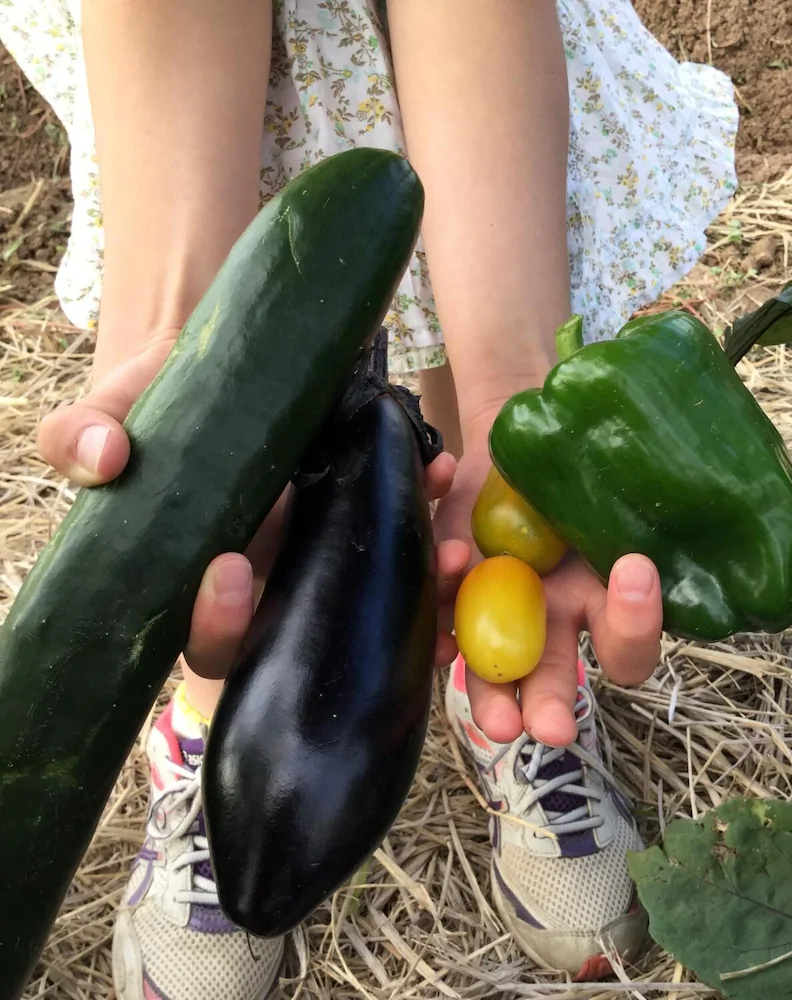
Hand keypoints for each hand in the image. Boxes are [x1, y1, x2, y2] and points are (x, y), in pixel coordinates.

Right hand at [38, 336, 459, 678]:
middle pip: (310, 638)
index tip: (231, 571)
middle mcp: (271, 582)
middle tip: (380, 587)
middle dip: (349, 627)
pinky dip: (428, 515)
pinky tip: (442, 476)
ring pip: (372, 599)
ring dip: (419, 589)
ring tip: (451, 556)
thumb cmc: (158, 407)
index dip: (219, 626)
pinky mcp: (363, 517)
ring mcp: (322, 554)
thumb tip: (104, 459)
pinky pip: (401, 535)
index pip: (211, 641)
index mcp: (203, 582)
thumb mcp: (106, 413)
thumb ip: (80, 437)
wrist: (223, 366)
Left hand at [433, 443, 791, 749]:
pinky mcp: (454, 579)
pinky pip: (441, 605)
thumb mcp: (662, 470)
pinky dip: (439, 597)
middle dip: (553, 706)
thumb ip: (723, 483)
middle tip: (547, 727)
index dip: (636, 623)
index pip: (631, 647)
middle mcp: (557, 620)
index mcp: (609, 604)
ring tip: (487, 715)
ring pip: (492, 670)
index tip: (634, 572)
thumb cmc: (607, 464)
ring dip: (487, 694)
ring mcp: (501, 607)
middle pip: (557, 682)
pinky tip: (444, 565)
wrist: (531, 431)